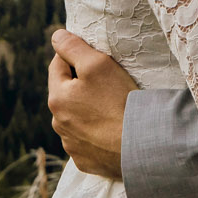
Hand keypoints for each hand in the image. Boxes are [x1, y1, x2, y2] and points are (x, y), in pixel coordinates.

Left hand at [46, 29, 135, 180]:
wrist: (141, 147)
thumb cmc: (118, 101)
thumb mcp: (97, 64)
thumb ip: (73, 47)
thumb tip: (56, 36)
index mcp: (57, 99)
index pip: (58, 65)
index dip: (75, 55)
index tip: (95, 57)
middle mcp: (59, 124)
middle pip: (67, 93)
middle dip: (81, 84)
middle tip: (108, 82)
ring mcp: (72, 146)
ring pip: (76, 118)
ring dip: (88, 110)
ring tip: (112, 107)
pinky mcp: (87, 161)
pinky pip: (88, 140)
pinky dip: (97, 133)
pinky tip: (114, 130)